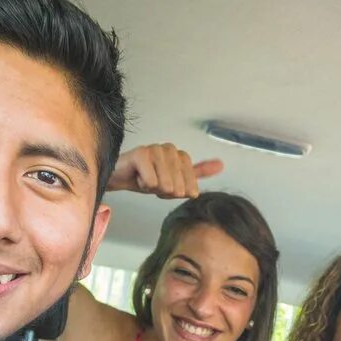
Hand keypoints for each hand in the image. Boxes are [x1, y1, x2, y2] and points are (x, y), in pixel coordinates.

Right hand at [106, 143, 223, 198]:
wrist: (120, 177)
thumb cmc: (146, 178)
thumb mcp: (175, 179)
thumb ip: (197, 172)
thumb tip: (221, 165)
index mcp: (180, 155)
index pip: (190, 183)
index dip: (177, 192)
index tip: (166, 188)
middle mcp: (169, 148)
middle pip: (178, 186)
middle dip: (164, 192)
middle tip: (153, 184)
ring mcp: (155, 149)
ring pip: (165, 184)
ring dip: (153, 189)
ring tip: (145, 180)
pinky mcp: (141, 154)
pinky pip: (151, 181)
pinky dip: (144, 185)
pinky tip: (137, 177)